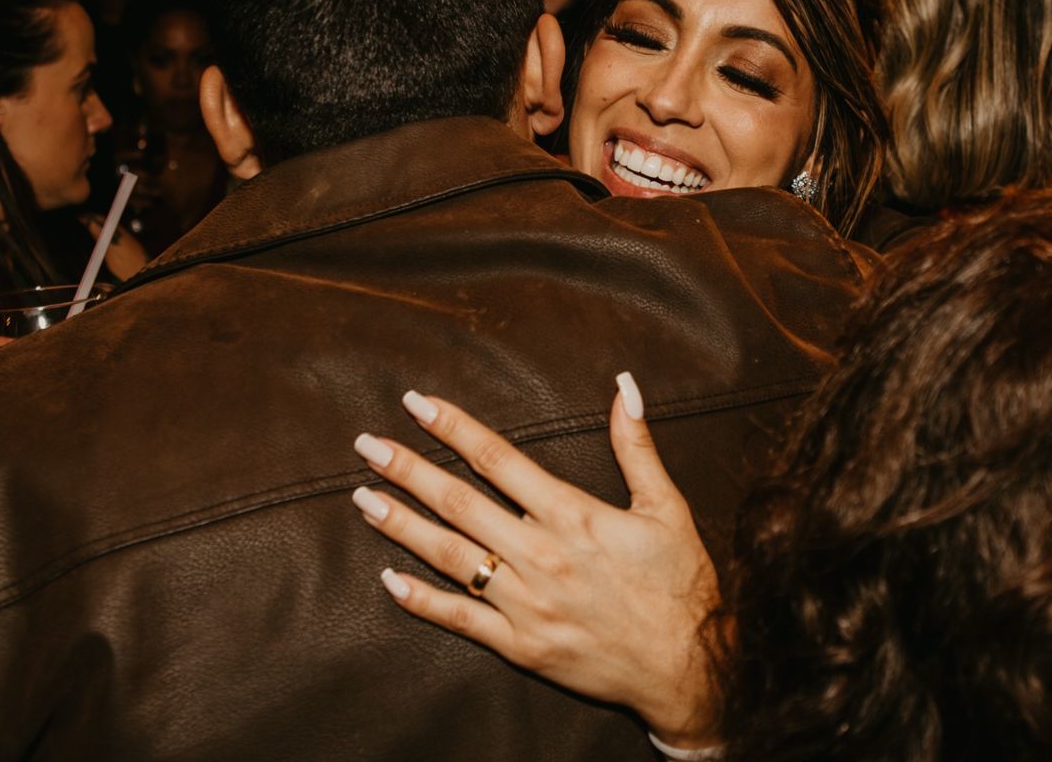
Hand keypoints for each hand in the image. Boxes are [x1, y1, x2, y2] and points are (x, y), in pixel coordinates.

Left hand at [352, 374, 723, 750]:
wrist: (688, 666)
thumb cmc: (680, 584)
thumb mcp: (666, 507)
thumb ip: (637, 446)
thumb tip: (624, 386)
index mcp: (573, 515)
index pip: (497, 459)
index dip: (453, 427)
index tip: (417, 403)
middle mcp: (541, 556)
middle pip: (459, 503)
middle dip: (409, 469)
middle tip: (367, 445)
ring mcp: (526, 604)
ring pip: (451, 557)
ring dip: (402, 525)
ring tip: (364, 498)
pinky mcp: (522, 646)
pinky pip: (461, 620)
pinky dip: (422, 600)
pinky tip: (390, 579)